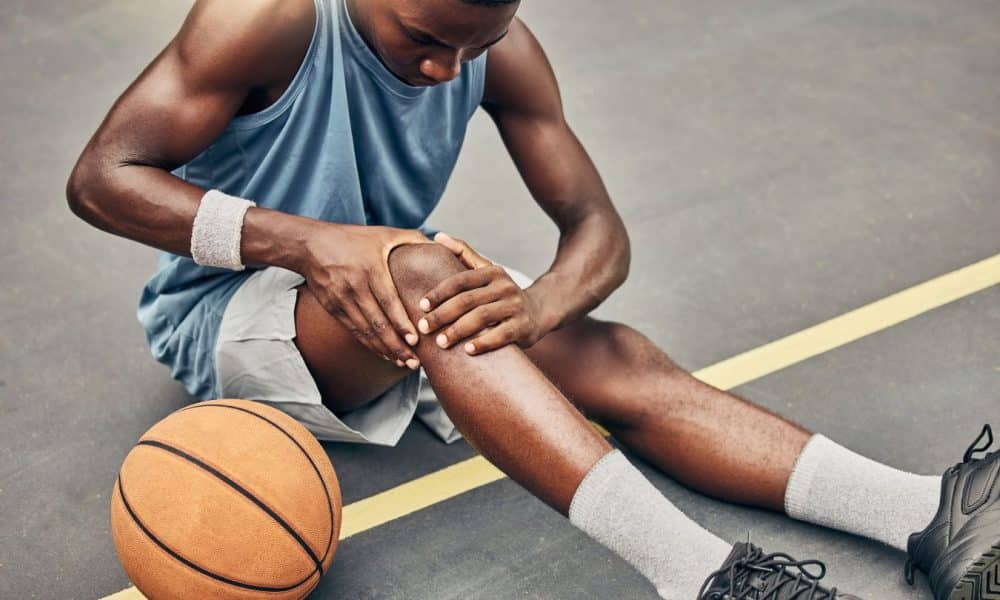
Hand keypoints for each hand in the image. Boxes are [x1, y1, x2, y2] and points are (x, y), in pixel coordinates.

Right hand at [297, 223, 429, 368]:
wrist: (310, 245)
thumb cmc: (352, 238)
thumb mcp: (382, 233)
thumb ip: (411, 238)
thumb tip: (437, 244)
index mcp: (370, 268)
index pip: (388, 301)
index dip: (401, 323)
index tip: (415, 340)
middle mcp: (355, 286)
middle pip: (377, 322)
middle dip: (396, 345)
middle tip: (414, 361)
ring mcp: (342, 299)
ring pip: (365, 331)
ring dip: (384, 349)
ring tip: (403, 362)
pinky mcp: (333, 308)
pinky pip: (354, 331)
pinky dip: (370, 344)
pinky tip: (384, 353)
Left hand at [417, 232, 545, 354]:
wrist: (538, 311)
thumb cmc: (501, 293)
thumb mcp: (485, 271)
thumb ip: (462, 253)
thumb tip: (437, 236)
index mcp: (491, 271)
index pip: (460, 280)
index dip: (438, 293)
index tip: (421, 306)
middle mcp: (505, 286)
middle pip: (467, 300)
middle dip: (442, 315)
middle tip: (424, 328)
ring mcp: (515, 306)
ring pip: (482, 317)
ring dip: (458, 330)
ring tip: (441, 342)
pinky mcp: (523, 326)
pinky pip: (501, 335)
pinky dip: (483, 342)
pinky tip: (467, 350)